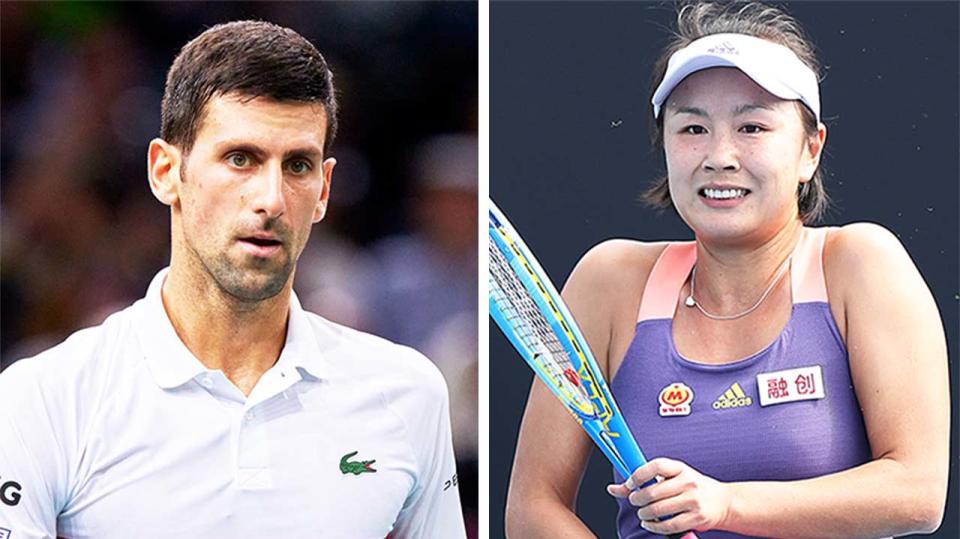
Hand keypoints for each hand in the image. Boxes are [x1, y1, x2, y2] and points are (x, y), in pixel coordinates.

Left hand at [607, 458, 731, 534]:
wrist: (723, 502)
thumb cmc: (691, 487)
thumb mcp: (672, 478)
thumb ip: (644, 481)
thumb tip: (613, 488)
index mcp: (680, 468)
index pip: (656, 466)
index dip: (639, 474)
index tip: (630, 483)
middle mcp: (688, 482)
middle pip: (653, 491)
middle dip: (637, 499)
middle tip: (635, 501)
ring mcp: (693, 500)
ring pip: (658, 510)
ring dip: (644, 513)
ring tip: (642, 513)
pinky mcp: (696, 518)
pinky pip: (669, 525)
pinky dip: (654, 526)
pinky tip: (650, 523)